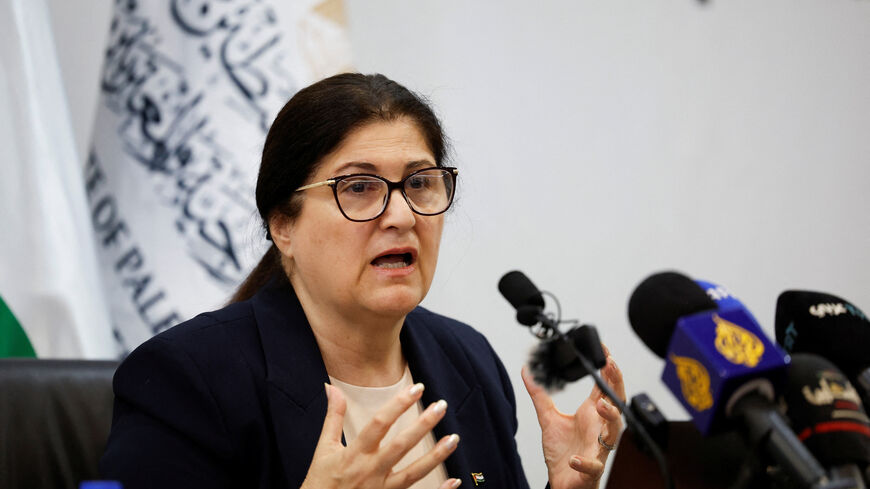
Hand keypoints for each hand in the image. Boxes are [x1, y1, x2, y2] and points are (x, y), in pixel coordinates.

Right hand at [300, 382, 462, 488]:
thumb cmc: (321, 482)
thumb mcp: (323, 449)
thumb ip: (333, 417)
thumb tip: (332, 388)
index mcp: (354, 454)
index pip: (379, 424)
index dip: (398, 404)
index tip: (416, 389)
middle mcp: (370, 471)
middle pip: (401, 445)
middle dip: (423, 424)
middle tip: (441, 406)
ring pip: (414, 473)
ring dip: (436, 456)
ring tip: (454, 439)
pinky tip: (454, 481)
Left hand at [522, 343, 624, 488]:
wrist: (563, 483)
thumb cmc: (563, 452)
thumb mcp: (547, 419)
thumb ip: (539, 395)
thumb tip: (528, 372)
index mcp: (591, 414)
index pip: (604, 387)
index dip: (607, 369)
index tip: (604, 350)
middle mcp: (598, 428)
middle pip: (616, 402)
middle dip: (616, 383)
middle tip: (611, 365)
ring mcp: (598, 448)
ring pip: (614, 431)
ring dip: (611, 416)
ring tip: (601, 404)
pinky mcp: (591, 469)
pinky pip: (593, 465)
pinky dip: (586, 462)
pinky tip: (575, 458)